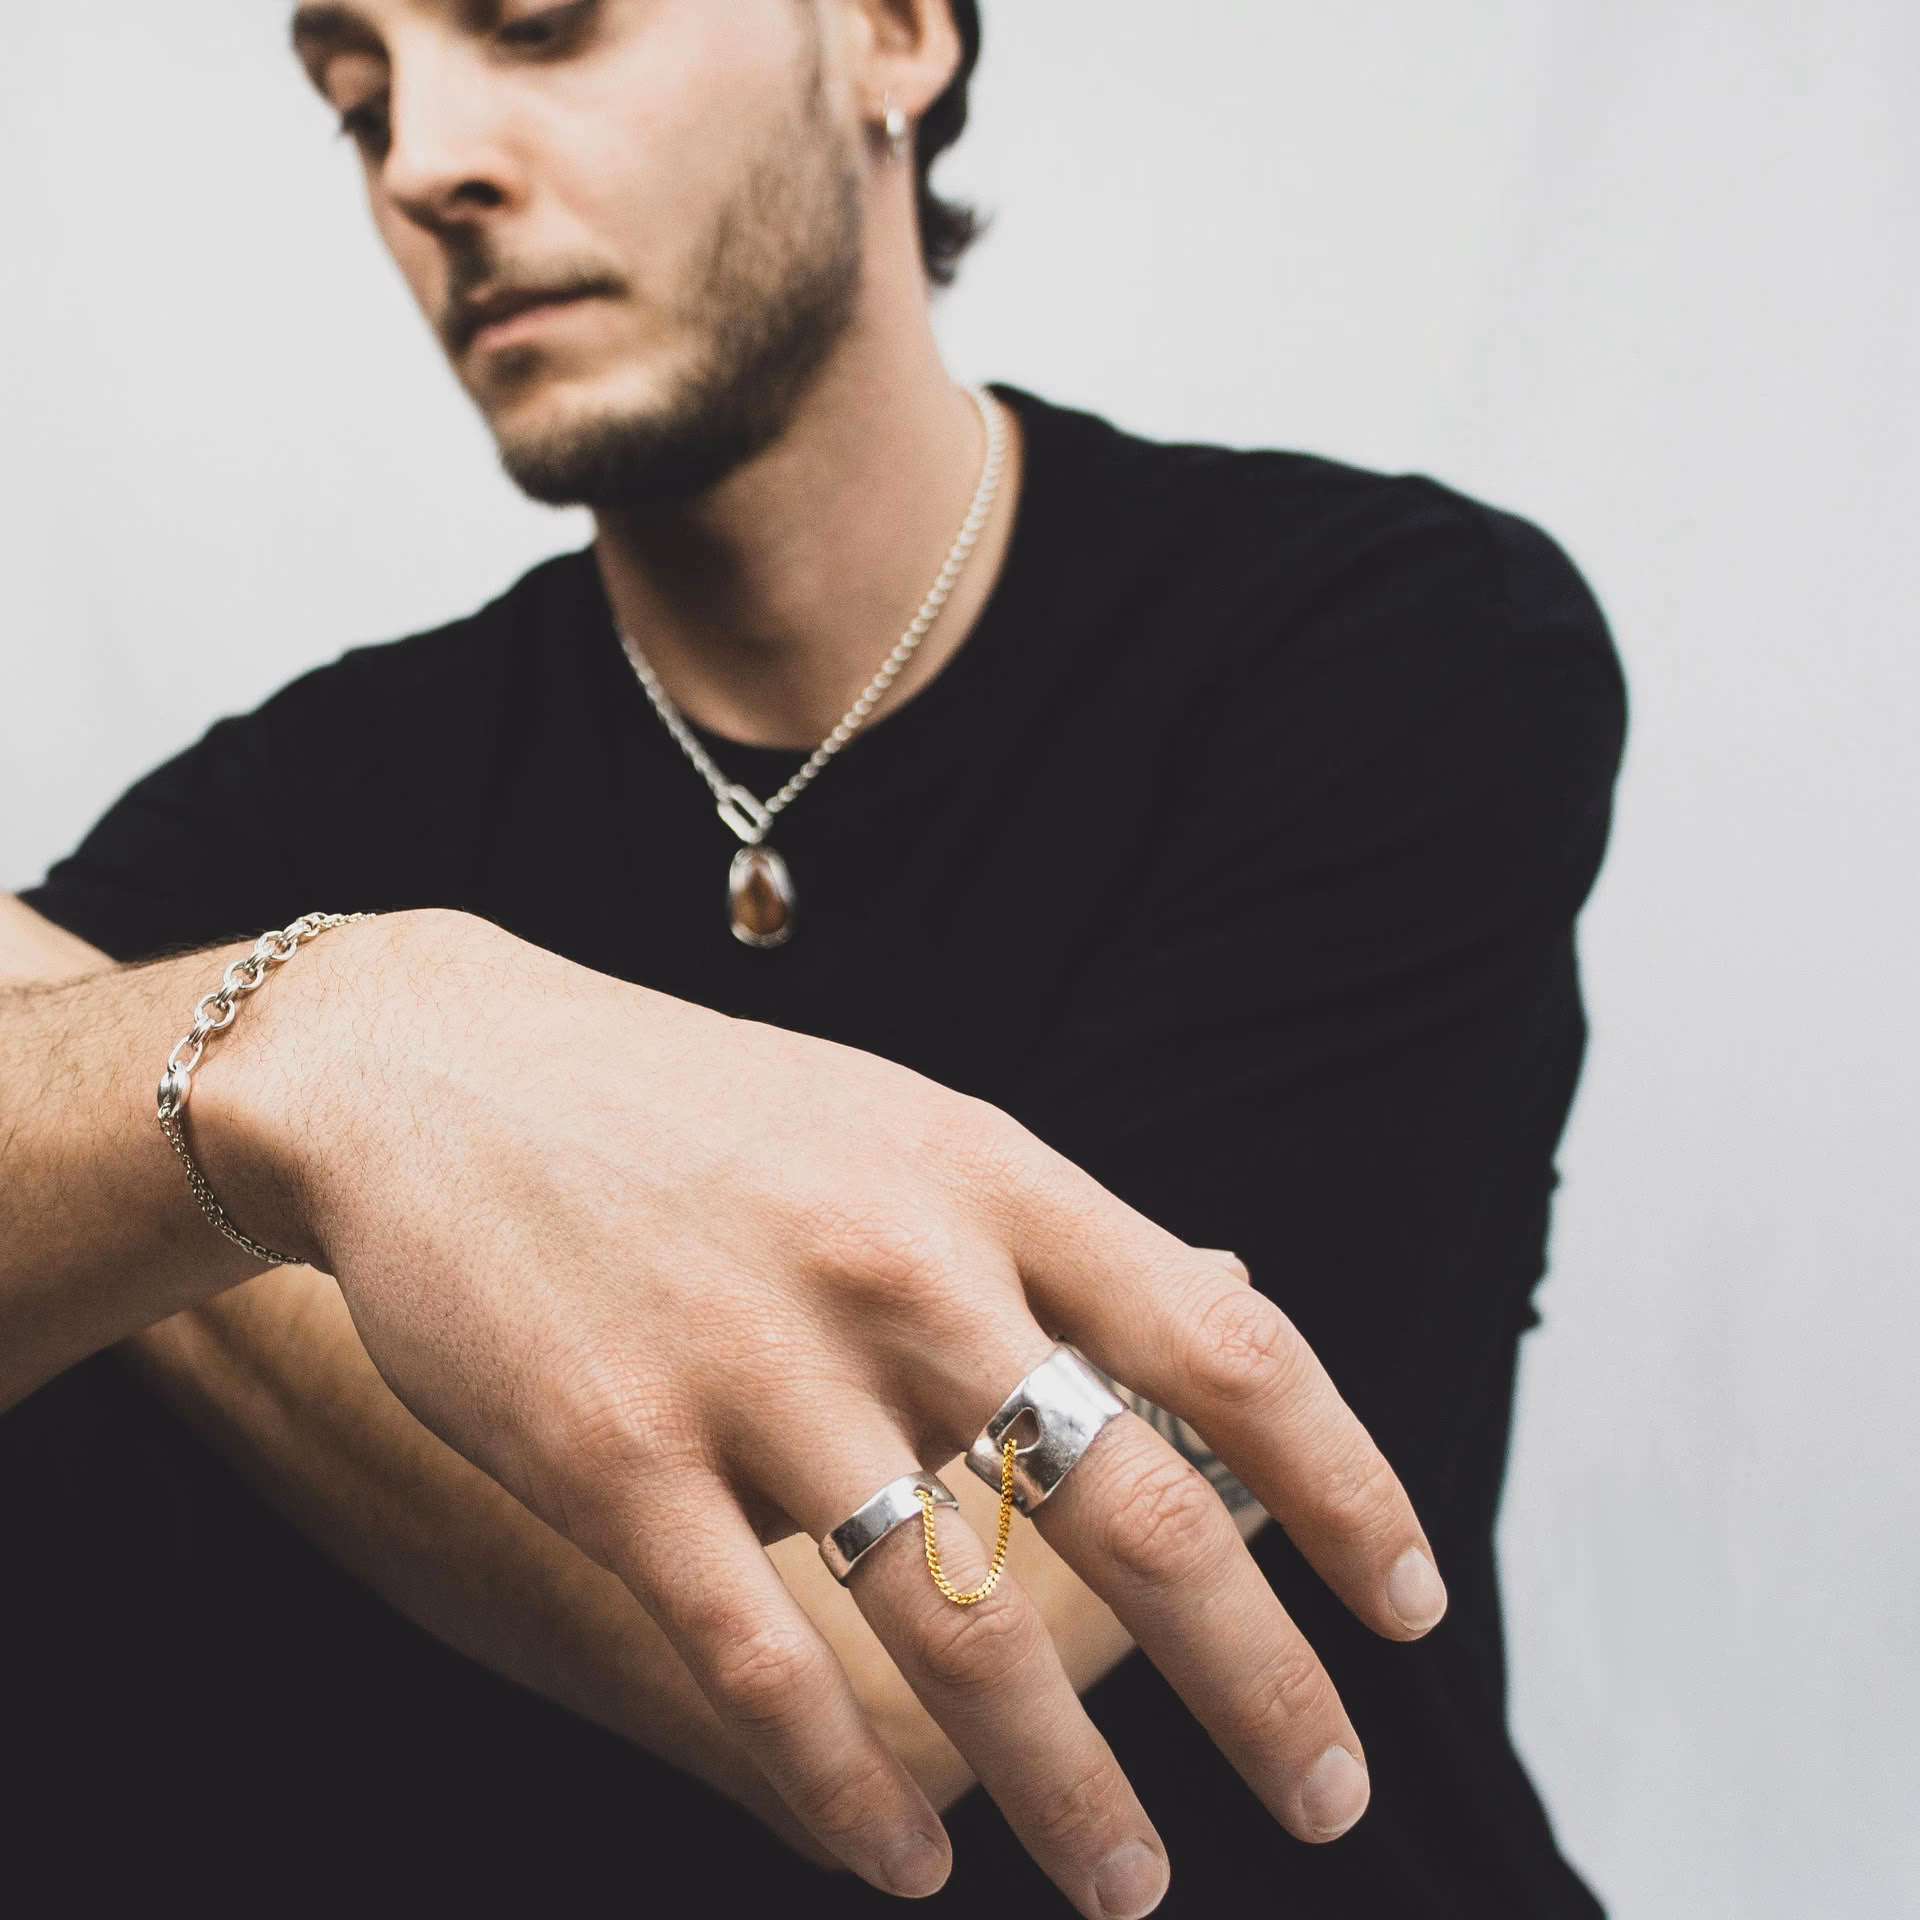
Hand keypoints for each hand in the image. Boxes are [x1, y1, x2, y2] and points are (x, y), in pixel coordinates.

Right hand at [203, 908, 1445, 1915]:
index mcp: (986, 1174)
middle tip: (1328, 1793)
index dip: (1343, 1481)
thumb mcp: (903, 1123)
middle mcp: (897, 1266)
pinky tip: (901, 1859)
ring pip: (957, 1620)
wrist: (443, 1074)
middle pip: (1130, 1508)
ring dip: (1067, 1785)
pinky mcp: (612, 1455)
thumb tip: (1236, 1294)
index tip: (1408, 1600)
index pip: (1222, 1342)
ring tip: (1130, 1885)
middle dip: (1256, 1678)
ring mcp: (752, 1364)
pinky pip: (760, 1664)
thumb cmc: (700, 1115)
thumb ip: (1054, 1229)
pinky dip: (845, 1787)